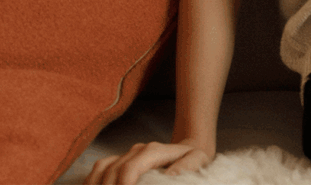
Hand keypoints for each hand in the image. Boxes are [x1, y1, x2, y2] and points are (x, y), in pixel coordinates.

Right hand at [84, 139, 213, 184]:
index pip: (129, 169)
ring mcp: (126, 155)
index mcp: (153, 151)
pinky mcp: (119, 162)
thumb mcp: (197, 160)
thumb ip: (184, 168)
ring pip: (101, 170)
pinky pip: (98, 170)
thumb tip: (167, 177)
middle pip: (112, 172)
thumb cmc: (194, 159)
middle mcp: (136, 151)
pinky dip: (92, 183)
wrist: (188, 150)